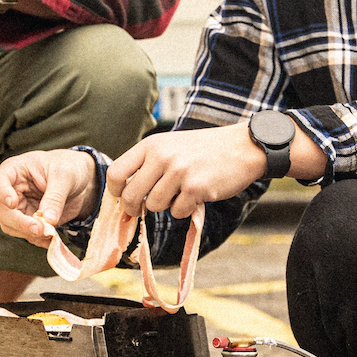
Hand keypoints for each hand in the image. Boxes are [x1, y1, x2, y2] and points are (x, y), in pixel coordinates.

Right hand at [0, 149, 101, 246]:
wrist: (80, 180)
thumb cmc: (68, 167)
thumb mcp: (65, 176)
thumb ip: (55, 197)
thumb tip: (48, 220)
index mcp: (15, 170)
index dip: (3, 193)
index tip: (13, 203)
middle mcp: (12, 190)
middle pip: (2, 211)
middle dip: (20, 222)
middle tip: (39, 229)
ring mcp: (19, 208)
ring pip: (11, 227)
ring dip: (29, 234)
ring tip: (51, 234)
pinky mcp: (29, 221)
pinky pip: (27, 235)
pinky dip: (39, 240)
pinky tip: (53, 240)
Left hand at [107, 124, 268, 220]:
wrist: (241, 147)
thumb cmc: (202, 150)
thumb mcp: (170, 146)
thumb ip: (147, 164)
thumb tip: (124, 196)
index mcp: (151, 145)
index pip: (116, 172)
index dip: (115, 191)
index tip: (122, 197)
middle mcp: (162, 156)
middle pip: (130, 196)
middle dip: (133, 209)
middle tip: (140, 211)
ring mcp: (179, 172)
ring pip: (154, 206)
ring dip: (166, 206)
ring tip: (180, 193)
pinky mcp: (196, 188)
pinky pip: (177, 212)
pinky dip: (185, 209)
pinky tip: (196, 195)